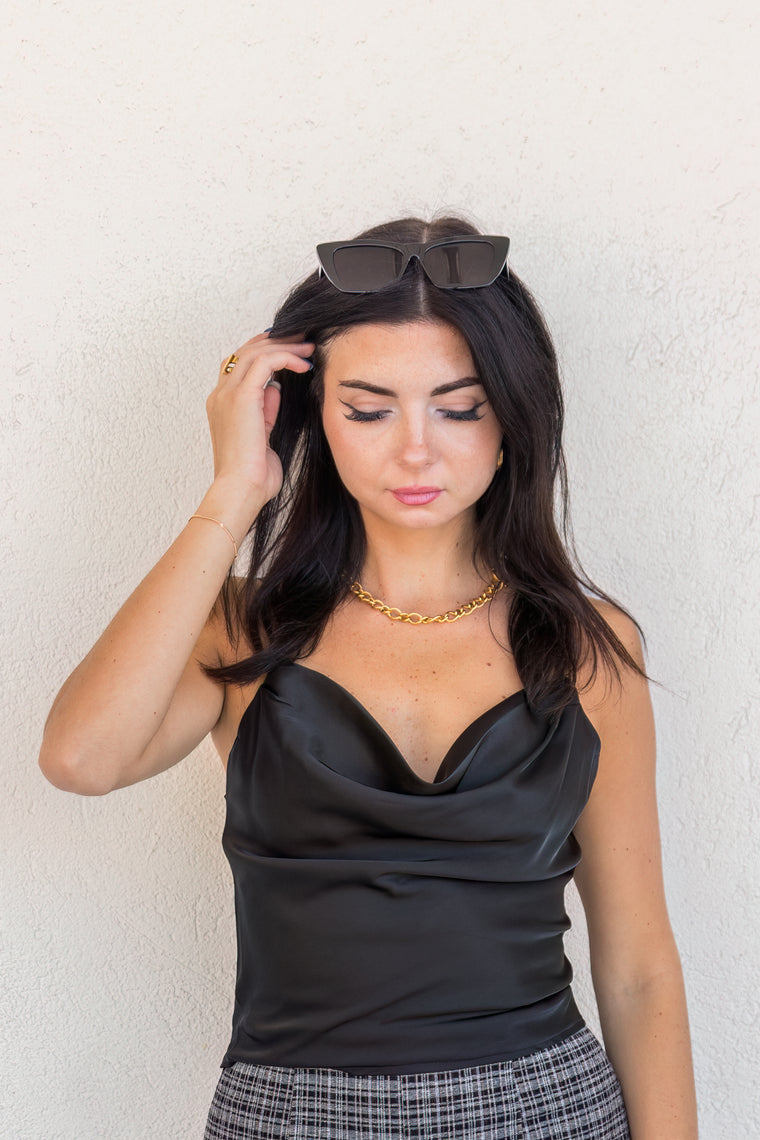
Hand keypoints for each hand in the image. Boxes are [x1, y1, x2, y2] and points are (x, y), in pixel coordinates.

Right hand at [206, 331, 313, 506]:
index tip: (290, 349)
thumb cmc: (253, 475)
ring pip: (255, 351)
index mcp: (221, 403)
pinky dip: (287, 357)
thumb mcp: (263, 436)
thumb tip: (275, 388)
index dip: (264, 350)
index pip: (240, 363)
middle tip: (304, 339)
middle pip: (246, 350)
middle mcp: (220, 394)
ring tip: (309, 348)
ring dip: (286, 345)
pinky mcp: (241, 397)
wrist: (240, 490)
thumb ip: (266, 410)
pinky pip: (265, 362)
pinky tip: (305, 364)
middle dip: (277, 340)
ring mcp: (227, 394)